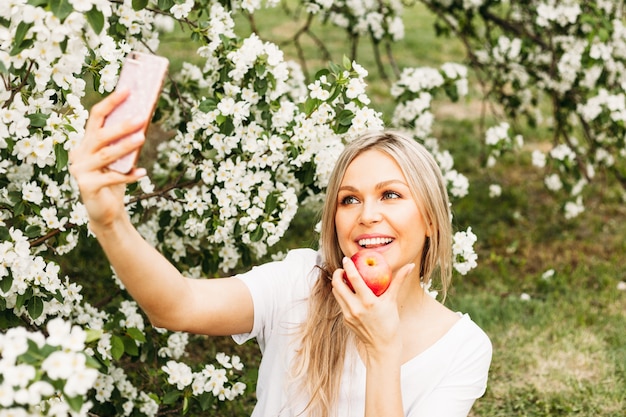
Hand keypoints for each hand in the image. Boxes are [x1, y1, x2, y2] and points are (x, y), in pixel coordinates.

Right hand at [69, 89, 146, 230]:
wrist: (106, 212)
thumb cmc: (114, 181)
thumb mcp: (119, 160)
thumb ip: (123, 143)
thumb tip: (143, 119)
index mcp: (86, 142)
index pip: (96, 117)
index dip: (111, 102)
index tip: (128, 89)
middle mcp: (79, 154)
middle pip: (101, 135)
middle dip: (121, 125)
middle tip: (141, 118)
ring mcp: (81, 170)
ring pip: (106, 155)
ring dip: (125, 146)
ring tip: (142, 138)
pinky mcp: (87, 187)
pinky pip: (112, 178)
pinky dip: (129, 175)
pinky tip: (143, 172)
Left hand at [331, 258, 414, 360]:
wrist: (382, 347)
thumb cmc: (390, 322)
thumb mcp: (393, 301)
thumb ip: (399, 281)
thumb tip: (410, 265)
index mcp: (368, 302)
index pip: (353, 279)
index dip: (348, 266)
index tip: (346, 259)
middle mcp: (355, 308)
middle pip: (338, 285)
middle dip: (337, 274)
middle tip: (342, 269)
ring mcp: (348, 315)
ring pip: (336, 294)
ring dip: (338, 284)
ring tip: (344, 278)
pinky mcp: (345, 321)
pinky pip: (341, 303)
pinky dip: (343, 296)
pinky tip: (349, 293)